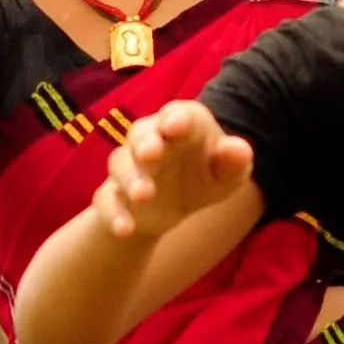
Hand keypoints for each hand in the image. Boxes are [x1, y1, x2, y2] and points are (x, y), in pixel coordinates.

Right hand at [96, 101, 255, 238]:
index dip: (176, 118)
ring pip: (121, 163)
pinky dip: (114, 213)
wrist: (169, 211)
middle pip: (141, 132)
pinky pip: (106, 200)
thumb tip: (237, 149)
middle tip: (151, 154)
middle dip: (145, 142)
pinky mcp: (112, 195)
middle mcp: (149, 140)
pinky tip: (126, 229)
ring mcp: (128, 167)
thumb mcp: (227, 176)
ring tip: (144, 196)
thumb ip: (235, 162)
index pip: (178, 114)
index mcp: (181, 127)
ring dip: (130, 178)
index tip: (177, 126)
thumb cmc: (202, 179)